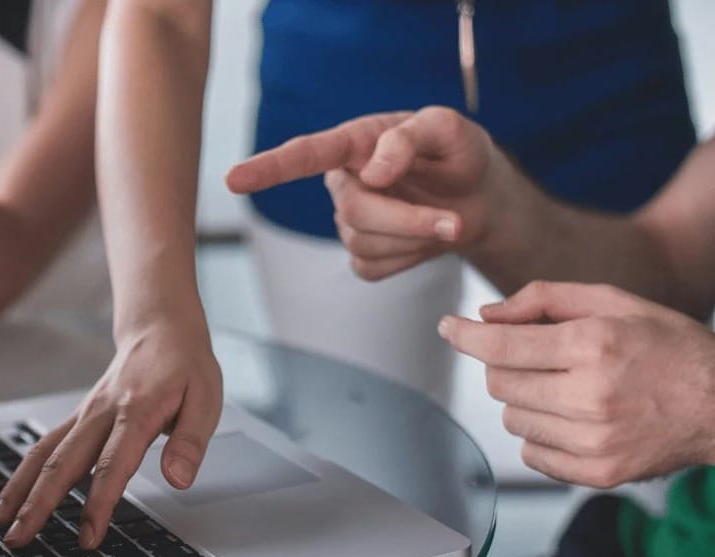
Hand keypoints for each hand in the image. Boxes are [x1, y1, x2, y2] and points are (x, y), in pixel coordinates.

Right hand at [0, 317, 222, 548]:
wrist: (160, 327)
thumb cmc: (185, 365)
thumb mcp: (206, 399)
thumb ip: (190, 442)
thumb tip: (178, 479)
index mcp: (137, 412)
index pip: (112, 465)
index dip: (99, 503)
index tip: (88, 537)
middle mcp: (102, 413)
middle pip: (63, 462)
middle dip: (39, 504)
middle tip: (20, 540)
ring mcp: (86, 414)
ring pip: (45, 453)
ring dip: (21, 490)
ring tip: (0, 524)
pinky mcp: (79, 417)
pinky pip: (45, 445)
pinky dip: (24, 472)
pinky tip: (12, 496)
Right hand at [227, 107, 507, 279]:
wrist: (481, 199)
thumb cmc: (459, 154)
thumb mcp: (449, 129)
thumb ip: (409, 138)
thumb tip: (372, 172)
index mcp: (354, 143)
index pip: (304, 155)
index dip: (268, 169)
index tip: (233, 180)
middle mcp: (344, 182)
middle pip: (354, 211)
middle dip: (407, 220)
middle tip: (454, 222)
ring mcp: (350, 222)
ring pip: (364, 243)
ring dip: (415, 238)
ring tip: (449, 221)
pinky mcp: (364, 256)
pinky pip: (374, 268)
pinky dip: (410, 259)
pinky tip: (424, 240)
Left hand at [439, 281, 714, 486]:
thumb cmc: (669, 346)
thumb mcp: (614, 302)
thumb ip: (544, 299)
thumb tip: (486, 316)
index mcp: (594, 346)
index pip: (502, 346)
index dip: (465, 336)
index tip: (448, 328)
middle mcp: (592, 396)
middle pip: (500, 383)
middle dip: (505, 364)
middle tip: (537, 356)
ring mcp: (595, 441)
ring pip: (512, 419)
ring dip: (524, 400)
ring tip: (565, 387)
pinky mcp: (599, 474)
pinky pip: (532, 454)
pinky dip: (540, 434)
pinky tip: (572, 417)